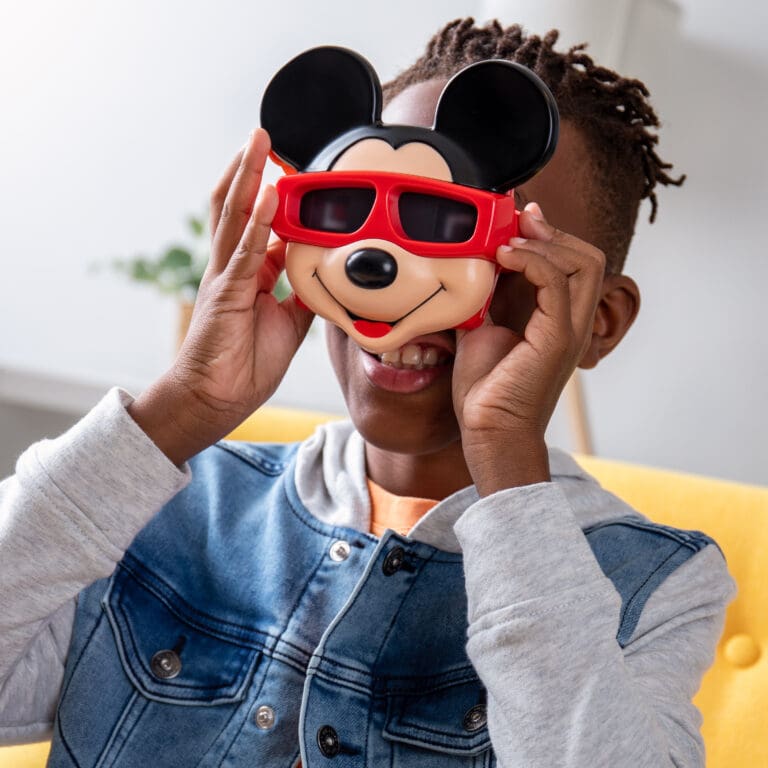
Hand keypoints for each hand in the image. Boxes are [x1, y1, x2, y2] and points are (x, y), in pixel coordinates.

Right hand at [128, 129, 312, 464]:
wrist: (218, 398)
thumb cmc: (245, 363)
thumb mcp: (288, 324)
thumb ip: (302, 296)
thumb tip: (323, 278)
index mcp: (247, 274)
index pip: (258, 223)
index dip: (273, 195)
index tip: (291, 170)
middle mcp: (231, 268)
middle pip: (238, 206)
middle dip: (251, 169)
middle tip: (262, 135)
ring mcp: (225, 277)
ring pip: (234, 216)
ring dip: (248, 177)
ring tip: (258, 142)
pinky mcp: (226, 294)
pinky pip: (244, 251)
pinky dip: (259, 221)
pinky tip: (271, 194)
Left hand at [452, 202, 605, 494]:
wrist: (488, 431)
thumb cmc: (485, 390)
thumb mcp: (480, 329)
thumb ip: (482, 298)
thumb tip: (465, 266)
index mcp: (556, 319)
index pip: (572, 263)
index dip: (548, 236)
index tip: (516, 220)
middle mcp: (571, 321)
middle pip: (588, 257)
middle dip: (553, 232)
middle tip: (517, 223)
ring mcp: (569, 330)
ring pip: (584, 263)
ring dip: (544, 242)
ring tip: (508, 241)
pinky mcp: (557, 338)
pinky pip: (557, 284)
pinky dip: (532, 261)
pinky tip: (503, 257)